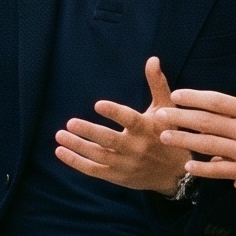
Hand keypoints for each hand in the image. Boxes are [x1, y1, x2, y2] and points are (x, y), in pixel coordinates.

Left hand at [55, 56, 188, 194]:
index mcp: (147, 129)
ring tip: (60, 135)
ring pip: (98, 156)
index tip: (98, 104)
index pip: (130, 120)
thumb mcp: (166, 110)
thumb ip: (157, 84)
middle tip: (70, 122)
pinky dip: (76, 162)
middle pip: (109, 140)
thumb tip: (152, 59)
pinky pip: (94, 170)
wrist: (175, 174)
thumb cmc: (168, 134)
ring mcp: (126, 164)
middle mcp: (136, 148)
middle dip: (89, 132)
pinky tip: (61, 151)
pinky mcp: (118, 176)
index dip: (114, 112)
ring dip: (77, 146)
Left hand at [157, 60, 235, 203]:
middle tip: (160, 115)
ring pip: (209, 145)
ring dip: (184, 141)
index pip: (218, 101)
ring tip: (165, 137)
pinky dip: (203, 169)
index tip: (176, 95)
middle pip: (207, 122)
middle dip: (180, 118)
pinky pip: (221, 171)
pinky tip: (188, 167)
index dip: (194, 98)